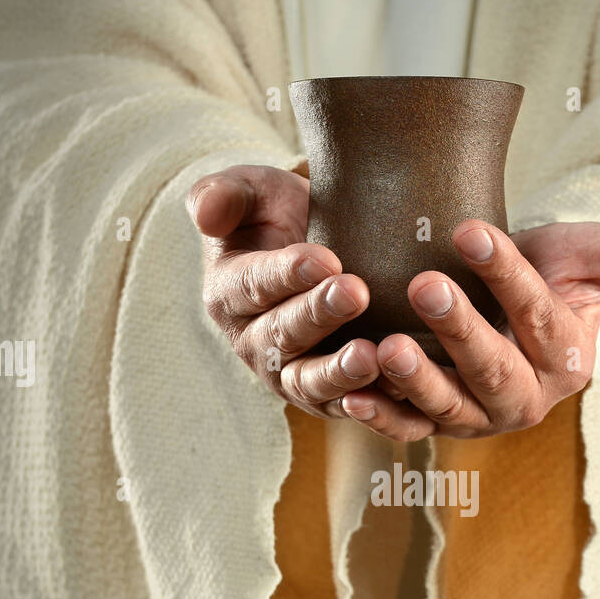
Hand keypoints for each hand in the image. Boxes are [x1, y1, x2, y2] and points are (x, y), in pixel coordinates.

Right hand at [186, 163, 378, 417]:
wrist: (315, 249)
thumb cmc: (279, 217)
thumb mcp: (250, 193)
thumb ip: (224, 195)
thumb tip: (205, 213)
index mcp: (228, 292)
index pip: (254, 284)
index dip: (288, 274)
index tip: (327, 259)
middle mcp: (251, 341)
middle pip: (282, 334)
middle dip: (319, 315)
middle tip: (357, 292)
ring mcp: (286, 375)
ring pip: (307, 381)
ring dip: (339, 372)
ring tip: (371, 356)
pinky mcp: (322, 397)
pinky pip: (341, 405)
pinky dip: (366, 403)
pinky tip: (394, 390)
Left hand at [340, 219, 599, 439]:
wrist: (497, 298)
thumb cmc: (546, 272)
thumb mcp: (585, 256)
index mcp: (568, 361)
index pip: (540, 317)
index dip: (509, 277)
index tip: (471, 232)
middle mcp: (525, 400)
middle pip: (494, 368)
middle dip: (461, 329)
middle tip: (424, 285)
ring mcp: (476, 418)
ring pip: (448, 405)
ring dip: (415, 381)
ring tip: (385, 348)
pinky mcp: (433, 425)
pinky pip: (407, 428)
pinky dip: (379, 416)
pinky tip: (350, 395)